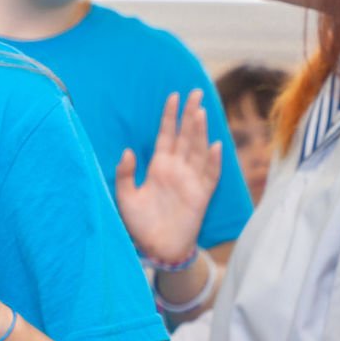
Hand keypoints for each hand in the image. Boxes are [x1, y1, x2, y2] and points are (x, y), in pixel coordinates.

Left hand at [114, 90, 221, 265]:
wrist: (157, 248)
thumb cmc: (140, 223)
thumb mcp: (124, 197)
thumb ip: (124, 173)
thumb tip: (127, 151)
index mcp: (159, 166)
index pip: (166, 135)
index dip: (169, 116)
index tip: (172, 95)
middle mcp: (177, 169)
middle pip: (185, 136)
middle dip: (190, 114)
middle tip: (195, 92)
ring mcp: (191, 181)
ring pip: (198, 150)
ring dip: (200, 131)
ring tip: (200, 111)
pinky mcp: (201, 196)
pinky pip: (210, 175)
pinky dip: (213, 161)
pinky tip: (215, 145)